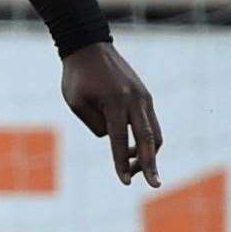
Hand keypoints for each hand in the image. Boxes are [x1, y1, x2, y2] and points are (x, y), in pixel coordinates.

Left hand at [61, 41, 161, 186]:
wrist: (89, 46)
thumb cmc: (77, 76)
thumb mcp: (77, 103)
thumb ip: (97, 125)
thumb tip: (115, 140)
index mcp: (114, 101)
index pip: (120, 140)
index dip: (122, 163)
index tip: (124, 181)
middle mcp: (134, 100)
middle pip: (148, 139)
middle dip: (151, 165)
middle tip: (154, 185)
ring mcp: (143, 97)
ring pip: (154, 133)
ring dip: (148, 154)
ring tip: (134, 169)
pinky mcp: (145, 95)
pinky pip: (150, 123)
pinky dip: (145, 139)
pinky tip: (133, 150)